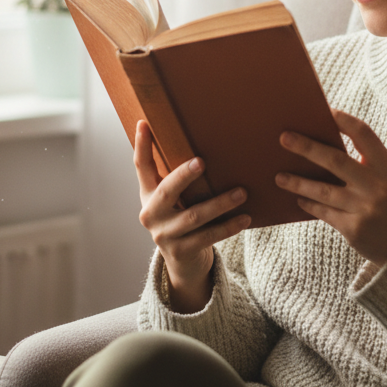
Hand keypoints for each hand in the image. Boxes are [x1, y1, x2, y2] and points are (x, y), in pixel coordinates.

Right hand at [135, 120, 250, 311]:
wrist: (183, 264)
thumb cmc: (182, 219)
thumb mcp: (174, 199)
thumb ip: (177, 177)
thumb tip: (201, 142)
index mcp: (148, 195)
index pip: (141, 167)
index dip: (141, 145)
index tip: (144, 123)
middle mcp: (151, 214)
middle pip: (167, 191)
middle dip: (184, 176)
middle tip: (202, 161)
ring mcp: (164, 235)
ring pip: (194, 216)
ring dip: (220, 204)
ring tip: (241, 193)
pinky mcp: (181, 251)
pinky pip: (208, 236)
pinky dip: (228, 227)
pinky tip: (245, 218)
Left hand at [276, 108, 386, 266]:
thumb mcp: (385, 175)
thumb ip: (362, 158)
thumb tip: (321, 138)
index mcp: (386, 165)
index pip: (362, 134)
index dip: (342, 119)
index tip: (322, 109)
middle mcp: (376, 185)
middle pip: (335, 160)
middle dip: (307, 148)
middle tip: (284, 137)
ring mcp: (365, 208)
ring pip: (323, 190)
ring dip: (297, 182)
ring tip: (279, 176)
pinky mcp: (354, 228)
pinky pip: (323, 212)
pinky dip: (308, 204)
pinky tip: (297, 198)